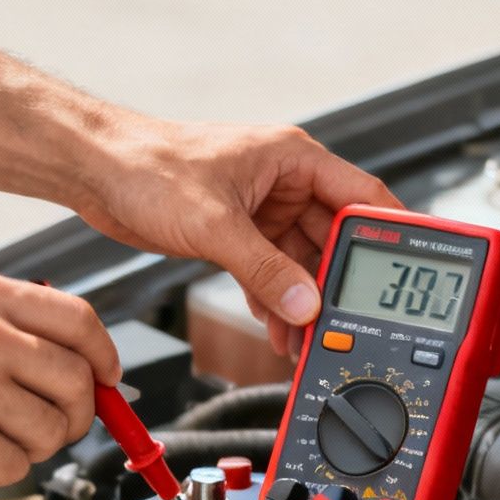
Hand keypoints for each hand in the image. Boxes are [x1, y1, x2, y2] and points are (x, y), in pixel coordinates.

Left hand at [82, 117, 402, 354]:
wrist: (95, 171)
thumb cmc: (147, 166)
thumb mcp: (214, 224)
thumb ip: (264, 269)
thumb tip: (304, 304)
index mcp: (293, 158)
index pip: (362, 196)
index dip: (388, 234)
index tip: (404, 272)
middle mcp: (284, 181)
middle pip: (332, 239)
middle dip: (336, 285)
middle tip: (345, 324)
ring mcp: (261, 208)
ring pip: (299, 263)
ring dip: (302, 302)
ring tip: (306, 341)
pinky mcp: (236, 232)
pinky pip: (269, 272)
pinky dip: (273, 301)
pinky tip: (276, 330)